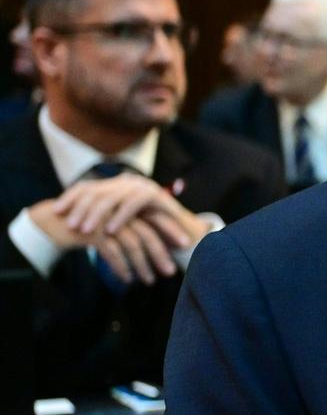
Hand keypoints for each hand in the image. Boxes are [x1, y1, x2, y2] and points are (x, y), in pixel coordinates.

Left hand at [51, 173, 205, 248]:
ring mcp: (141, 186)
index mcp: (115, 185)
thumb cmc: (147, 232)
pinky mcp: (155, 194)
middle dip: (81, 209)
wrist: (182, 233)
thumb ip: (100, 218)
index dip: (70, 197)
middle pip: (96, 191)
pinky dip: (121, 217)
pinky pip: (133, 204)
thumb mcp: (119, 223)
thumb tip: (69, 222)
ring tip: (87, 231)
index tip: (56, 212)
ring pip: (112, 197)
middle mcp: (126, 182)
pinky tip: (112, 230)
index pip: (86, 186)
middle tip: (70, 225)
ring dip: (97, 215)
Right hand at [88, 214, 181, 285]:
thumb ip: (127, 230)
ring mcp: (104, 220)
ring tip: (150, 281)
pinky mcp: (90, 232)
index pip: (155, 217)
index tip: (186, 246)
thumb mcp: (106, 224)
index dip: (171, 231)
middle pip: (146, 234)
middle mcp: (117, 211)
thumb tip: (152, 244)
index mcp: (125, 206)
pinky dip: (121, 267)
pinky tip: (127, 279)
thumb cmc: (82, 225)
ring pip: (132, 245)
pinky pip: (112, 252)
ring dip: (142, 265)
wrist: (45, 220)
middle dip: (160, 254)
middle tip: (171, 272)